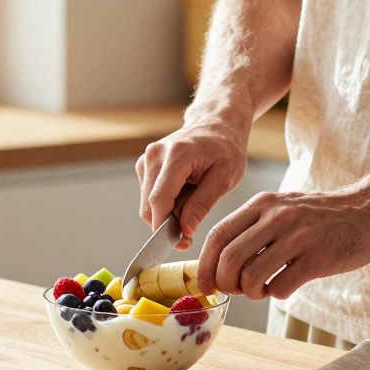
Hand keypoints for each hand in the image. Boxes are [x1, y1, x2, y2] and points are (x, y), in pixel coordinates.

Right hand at [136, 118, 248, 249]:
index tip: (180, 244)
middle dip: (166, 226)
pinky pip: (148, 195)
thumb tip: (185, 230)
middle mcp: (155, 155)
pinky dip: (163, 204)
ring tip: (191, 209)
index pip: (159, 200)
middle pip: (149, 205)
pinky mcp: (145, 164)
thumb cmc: (225, 149)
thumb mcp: (225, 177)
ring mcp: (147, 159)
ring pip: (146, 203)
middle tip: (189, 235)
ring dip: (165, 215)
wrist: (216, 125)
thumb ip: (203, 204)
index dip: (165, 227)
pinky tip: (183, 197)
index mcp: (177, 155)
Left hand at [196, 189, 369, 299]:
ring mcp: (298, 237)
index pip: (217, 236)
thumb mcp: (282, 208)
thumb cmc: (321, 216)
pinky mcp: (318, 257)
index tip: (205, 285)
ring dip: (251, 292)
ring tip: (263, 289)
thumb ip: (253, 228)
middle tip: (236, 291)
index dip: (205, 266)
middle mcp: (276, 217)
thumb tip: (219, 263)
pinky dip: (275, 294)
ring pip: (251, 276)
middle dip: (225, 284)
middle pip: (229, 259)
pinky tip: (285, 286)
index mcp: (262, 205)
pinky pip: (280, 286)